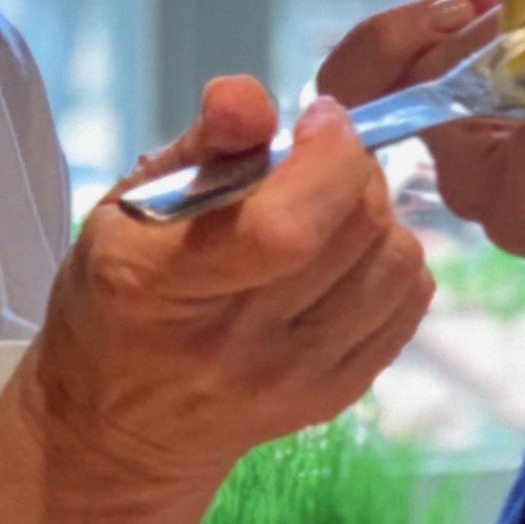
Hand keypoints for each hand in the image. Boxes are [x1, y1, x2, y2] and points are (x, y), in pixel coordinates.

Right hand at [26, 78, 431, 515]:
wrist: (122, 428)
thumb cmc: (115, 299)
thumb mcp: (124, 209)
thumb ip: (197, 147)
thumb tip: (248, 95)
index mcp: (159, 286)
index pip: (285, 228)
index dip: (325, 159)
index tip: (313, 123)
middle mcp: (233, 347)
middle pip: (355, 233)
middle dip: (352, 170)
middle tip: (315, 163)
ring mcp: (293, 381)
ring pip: (396, 263)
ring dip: (376, 216)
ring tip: (327, 213)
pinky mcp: (336, 396)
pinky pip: (409, 300)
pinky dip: (390, 261)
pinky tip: (343, 260)